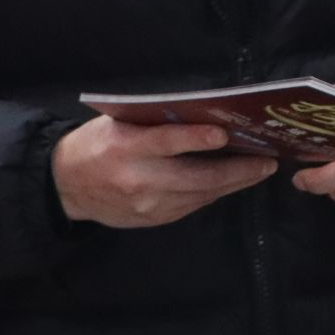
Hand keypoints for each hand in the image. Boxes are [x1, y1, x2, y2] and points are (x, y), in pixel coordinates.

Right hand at [53, 115, 276, 227]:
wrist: (66, 186)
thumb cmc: (97, 143)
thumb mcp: (118, 122)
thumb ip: (154, 121)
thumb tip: (203, 114)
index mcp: (126, 147)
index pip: (166, 142)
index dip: (195, 139)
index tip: (225, 134)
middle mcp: (139, 179)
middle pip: (196, 177)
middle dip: (237, 170)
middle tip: (268, 161)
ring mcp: (147, 205)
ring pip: (201, 195)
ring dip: (234, 183)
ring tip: (260, 169)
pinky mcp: (153, 220)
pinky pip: (192, 205)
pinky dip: (214, 192)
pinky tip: (232, 182)